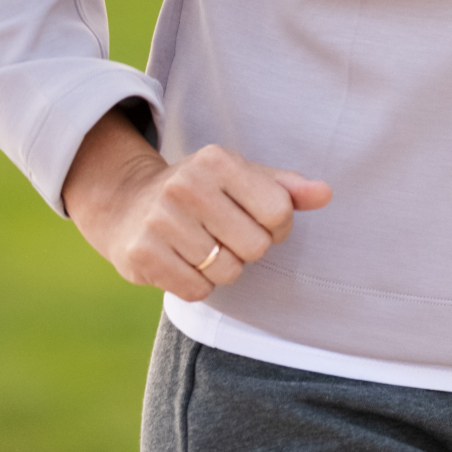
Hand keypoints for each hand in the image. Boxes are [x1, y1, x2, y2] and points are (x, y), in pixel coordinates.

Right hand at [62, 108, 329, 300]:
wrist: (125, 204)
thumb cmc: (202, 192)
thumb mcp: (243, 178)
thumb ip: (288, 187)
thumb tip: (325, 194)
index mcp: (218, 161)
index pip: (279, 212)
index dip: (278, 226)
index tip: (258, 221)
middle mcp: (185, 186)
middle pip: (256, 245)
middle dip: (249, 248)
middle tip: (226, 236)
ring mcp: (159, 220)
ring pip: (228, 271)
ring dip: (223, 269)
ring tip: (203, 248)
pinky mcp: (140, 255)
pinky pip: (197, 290)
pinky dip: (198, 285)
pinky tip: (183, 262)